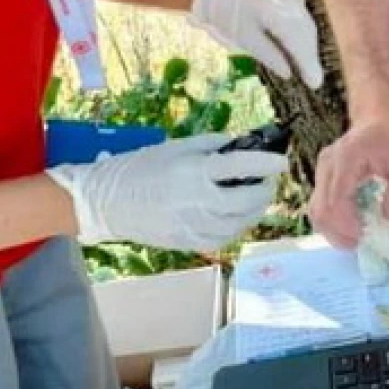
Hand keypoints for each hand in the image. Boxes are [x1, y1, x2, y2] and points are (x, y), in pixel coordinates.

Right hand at [45, 133, 285, 251]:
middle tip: (266, 178)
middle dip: (265, 187)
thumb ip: (213, 145)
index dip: (269, 163)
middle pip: (251, 199)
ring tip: (253, 195)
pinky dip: (237, 224)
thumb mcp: (177, 146)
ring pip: (243, 222)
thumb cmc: (141, 167)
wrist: (108, 203)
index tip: (281, 160)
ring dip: (255, 208)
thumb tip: (243, 145)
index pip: (245, 167)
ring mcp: (196, 227)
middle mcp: (200, 202)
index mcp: (196, 172)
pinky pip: (226, 236)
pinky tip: (234, 213)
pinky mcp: (191, 243)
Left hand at [189, 0, 324, 87]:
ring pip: (306, 23)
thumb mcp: (244, 40)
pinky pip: (301, 15)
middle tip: (314, 81)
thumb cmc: (229, 19)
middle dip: (309, 56)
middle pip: (304, 30)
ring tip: (308, 69)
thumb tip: (288, 73)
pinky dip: (303, 33)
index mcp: (266, 7)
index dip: (306, 60)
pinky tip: (302, 49)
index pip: (294, 37)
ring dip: (308, 47)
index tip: (314, 82)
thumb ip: (267, 54)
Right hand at [310, 112, 388, 248]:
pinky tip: (349, 226)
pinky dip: (332, 220)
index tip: (364, 236)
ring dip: (332, 230)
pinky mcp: (324, 176)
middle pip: (320, 209)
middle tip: (357, 245)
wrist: (379, 117)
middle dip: (337, 233)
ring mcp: (322, 170)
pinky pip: (320, 204)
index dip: (347, 224)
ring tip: (353, 239)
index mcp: (347, 159)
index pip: (336, 200)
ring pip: (315, 210)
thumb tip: (388, 222)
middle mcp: (328, 165)